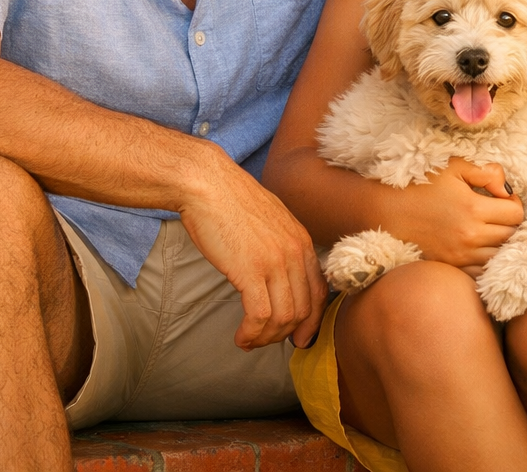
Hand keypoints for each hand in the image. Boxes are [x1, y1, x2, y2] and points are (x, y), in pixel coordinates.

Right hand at [177, 150, 325, 350]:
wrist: (208, 184)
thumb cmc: (231, 201)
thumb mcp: (269, 221)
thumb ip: (281, 245)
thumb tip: (278, 272)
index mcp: (301, 240)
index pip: (319, 292)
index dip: (311, 321)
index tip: (299, 337)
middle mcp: (295, 252)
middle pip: (304, 309)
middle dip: (286, 334)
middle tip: (266, 342)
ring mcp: (276, 262)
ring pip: (284, 317)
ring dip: (266, 338)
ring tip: (249, 341)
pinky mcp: (252, 271)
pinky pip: (260, 316)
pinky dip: (252, 333)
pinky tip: (241, 337)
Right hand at [384, 157, 523, 276]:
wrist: (386, 211)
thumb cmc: (419, 184)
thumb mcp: (453, 167)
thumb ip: (486, 173)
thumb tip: (506, 189)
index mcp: (473, 208)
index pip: (515, 214)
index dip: (514, 203)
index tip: (503, 198)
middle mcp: (469, 236)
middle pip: (510, 236)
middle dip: (509, 223)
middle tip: (498, 212)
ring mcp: (459, 256)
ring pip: (498, 256)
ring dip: (500, 243)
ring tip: (489, 229)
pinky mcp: (450, 267)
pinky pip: (480, 271)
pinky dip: (485, 261)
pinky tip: (478, 247)